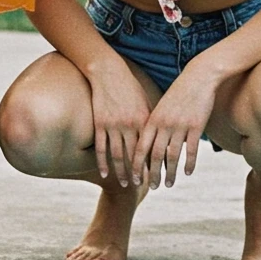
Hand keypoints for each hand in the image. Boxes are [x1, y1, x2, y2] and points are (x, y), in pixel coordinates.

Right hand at [87, 61, 151, 187]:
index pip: (150, 148)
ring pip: (117, 155)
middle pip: (135, 156)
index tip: (158, 177)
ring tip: (126, 184)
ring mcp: (112, 125)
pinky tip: (105, 174)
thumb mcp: (144, 102)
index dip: (154, 165)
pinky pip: (101, 148)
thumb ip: (151, 121)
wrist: (108, 72)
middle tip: (143, 187)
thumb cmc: (129, 87)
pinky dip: (103, 163)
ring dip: (122, 172)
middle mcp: (128, 125)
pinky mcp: (99, 124)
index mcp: (143, 120)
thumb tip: (161, 137)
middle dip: (139, 173)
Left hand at [134, 65, 216, 188]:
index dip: (137, 165)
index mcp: (152, 120)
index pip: (140, 147)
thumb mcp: (161, 108)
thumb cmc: (178, 93)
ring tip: (169, 184)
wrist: (198, 78)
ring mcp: (180, 126)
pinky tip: (187, 172)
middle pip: (154, 155)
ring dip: (170, 172)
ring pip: (172, 155)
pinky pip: (191, 149)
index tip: (134, 178)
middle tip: (151, 187)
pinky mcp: (196, 126)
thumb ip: (154, 125)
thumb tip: (148, 143)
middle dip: (152, 174)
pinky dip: (189, 163)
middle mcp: (163, 124)